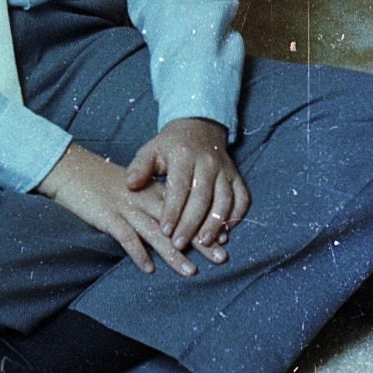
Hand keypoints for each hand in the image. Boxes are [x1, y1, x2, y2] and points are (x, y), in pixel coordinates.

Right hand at [37, 141, 221, 277]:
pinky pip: (126, 237)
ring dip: (174, 254)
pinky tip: (148, 269)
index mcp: (150, 189)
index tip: (224, 239)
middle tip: (221, 258)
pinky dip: (138, 253)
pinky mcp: (107, 216)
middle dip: (200, 241)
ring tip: (191, 272)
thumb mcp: (130, 185)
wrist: (70, 169)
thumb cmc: (100, 180)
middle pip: (177, 222)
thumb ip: (150, 199)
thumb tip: (171, 221)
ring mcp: (125, 207)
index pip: (183, 207)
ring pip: (155, 232)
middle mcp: (142, 198)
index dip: (203, 224)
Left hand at [124, 117, 249, 251]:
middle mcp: (208, 162)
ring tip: (204, 243)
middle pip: (202, 197)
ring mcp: (225, 170)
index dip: (172, 210)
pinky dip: (236, 216)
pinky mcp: (237, 177)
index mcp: (184, 155)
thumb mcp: (151, 150)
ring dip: (215, 224)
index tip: (164, 230)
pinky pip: (242, 198)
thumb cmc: (170, 146)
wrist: (199, 128)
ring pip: (224, 200)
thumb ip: (139, 168)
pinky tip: (225, 233)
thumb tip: (130, 185)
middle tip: (180, 243)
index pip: (179, 186)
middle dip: (191, 223)